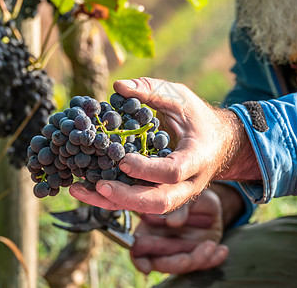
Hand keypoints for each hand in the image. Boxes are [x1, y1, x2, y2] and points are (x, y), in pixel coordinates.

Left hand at [69, 77, 258, 212]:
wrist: (218, 143)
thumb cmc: (198, 119)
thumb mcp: (180, 98)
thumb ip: (152, 90)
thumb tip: (118, 86)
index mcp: (197, 158)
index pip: (173, 171)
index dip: (148, 169)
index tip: (123, 160)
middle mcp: (188, 183)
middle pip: (160, 202)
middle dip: (127, 197)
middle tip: (99, 186)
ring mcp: (175, 194)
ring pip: (146, 209)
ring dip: (112, 202)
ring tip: (78, 189)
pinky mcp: (161, 195)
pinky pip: (138, 203)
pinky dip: (112, 199)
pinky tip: (87, 189)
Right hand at [130, 189, 227, 273]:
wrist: (208, 200)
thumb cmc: (189, 195)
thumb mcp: (186, 195)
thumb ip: (178, 206)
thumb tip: (171, 222)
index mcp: (150, 226)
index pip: (137, 247)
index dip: (139, 259)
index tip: (146, 267)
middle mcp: (162, 241)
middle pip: (160, 262)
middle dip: (174, 264)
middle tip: (188, 258)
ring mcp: (179, 250)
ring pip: (183, 265)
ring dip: (197, 260)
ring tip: (211, 245)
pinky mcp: (196, 254)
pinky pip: (203, 264)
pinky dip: (213, 260)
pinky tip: (222, 250)